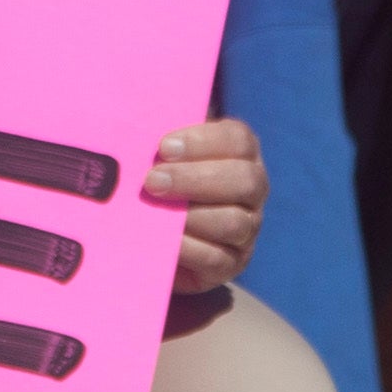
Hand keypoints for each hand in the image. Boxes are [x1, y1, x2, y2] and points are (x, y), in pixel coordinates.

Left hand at [145, 117, 265, 292]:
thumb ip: (160, 143)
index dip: (203, 141)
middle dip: (196, 179)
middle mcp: (253, 190)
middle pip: (244, 180)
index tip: (163, 147)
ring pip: (235, 222)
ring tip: (156, 211)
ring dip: (192, 216)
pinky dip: (189, 248)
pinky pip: (217, 258)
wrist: (155, 234)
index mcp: (241, 154)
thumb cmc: (160, 181)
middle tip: (152, 180)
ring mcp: (248, 230)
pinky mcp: (232, 264)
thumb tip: (138, 127)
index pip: (238, 140)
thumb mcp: (163, 155)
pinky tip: (165, 239)